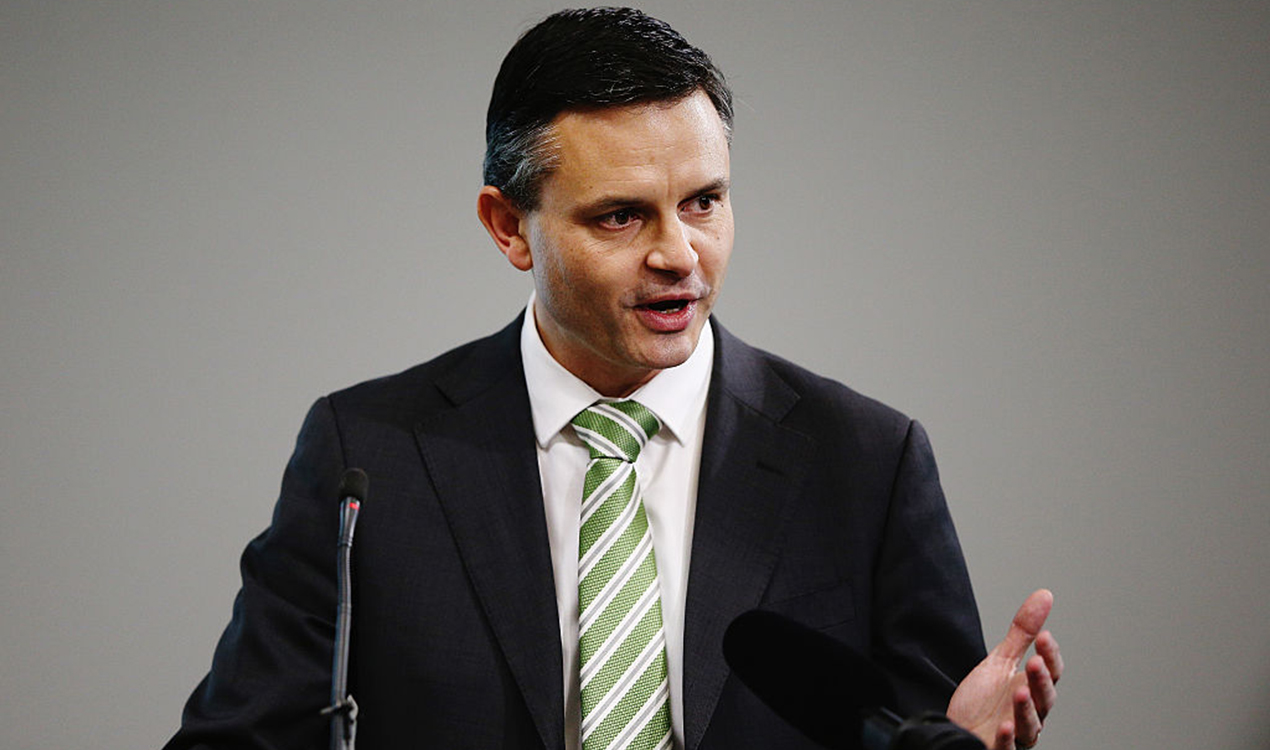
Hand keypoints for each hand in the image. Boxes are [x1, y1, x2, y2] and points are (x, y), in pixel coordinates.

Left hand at [946, 589, 1062, 749]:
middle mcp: (1029, 713)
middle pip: (1044, 699)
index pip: (1050, 673)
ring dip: (1027, 709)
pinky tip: (1004, 728)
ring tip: (1021, 692)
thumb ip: (1022, 633)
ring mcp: (1015, 734)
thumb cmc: (983, 701)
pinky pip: (1006, 748)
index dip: (1050, 656)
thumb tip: (1045, 595)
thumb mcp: (1000, 661)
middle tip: (1034, 662)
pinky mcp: (998, 749)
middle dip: (1041, 681)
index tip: (1044, 636)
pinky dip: (1007, 740)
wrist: (958, 728)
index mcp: (1031, 689)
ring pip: (1030, 725)